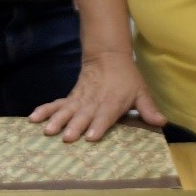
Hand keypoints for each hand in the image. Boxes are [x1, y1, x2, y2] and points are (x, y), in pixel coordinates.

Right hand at [29, 51, 165, 140]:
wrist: (108, 57)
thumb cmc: (127, 79)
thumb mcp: (141, 92)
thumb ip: (149, 109)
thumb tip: (162, 122)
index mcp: (113, 102)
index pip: (105, 115)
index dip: (98, 125)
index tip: (90, 136)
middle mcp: (94, 102)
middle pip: (83, 115)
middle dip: (75, 126)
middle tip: (66, 138)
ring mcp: (80, 100)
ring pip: (67, 110)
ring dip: (57, 120)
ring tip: (47, 131)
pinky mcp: (71, 98)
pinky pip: (56, 104)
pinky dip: (44, 110)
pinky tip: (33, 118)